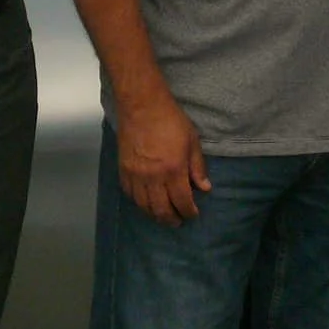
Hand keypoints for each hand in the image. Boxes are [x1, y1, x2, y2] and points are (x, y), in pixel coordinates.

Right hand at [116, 92, 211, 224]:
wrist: (142, 107)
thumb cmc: (171, 120)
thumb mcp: (192, 141)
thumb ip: (198, 167)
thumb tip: (205, 188)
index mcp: (173, 170)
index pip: (182, 201)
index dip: (189, 211)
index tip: (193, 214)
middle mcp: (153, 178)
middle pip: (161, 209)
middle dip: (171, 219)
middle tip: (178, 222)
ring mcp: (136, 176)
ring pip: (144, 206)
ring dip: (155, 215)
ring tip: (163, 217)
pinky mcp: (123, 171)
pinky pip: (130, 195)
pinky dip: (139, 203)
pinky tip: (146, 203)